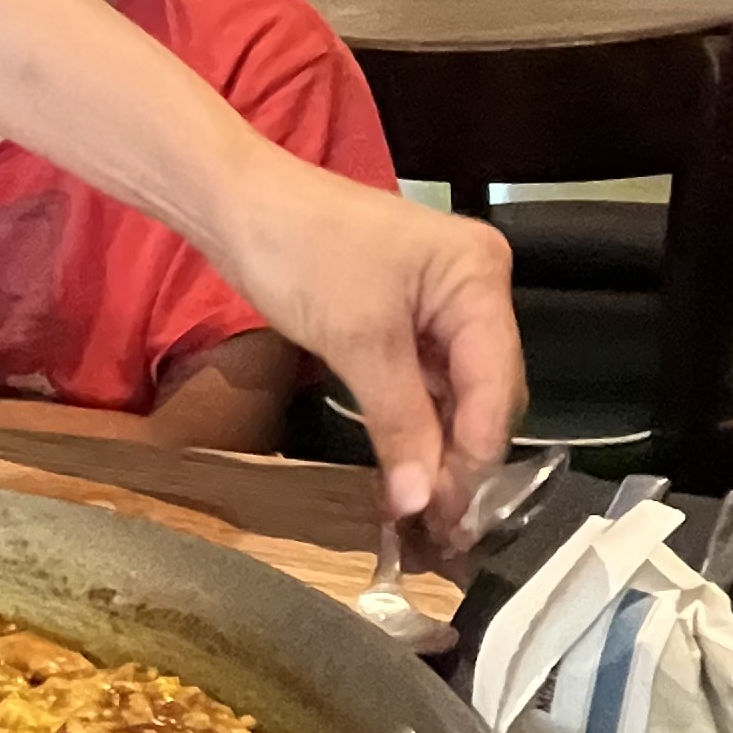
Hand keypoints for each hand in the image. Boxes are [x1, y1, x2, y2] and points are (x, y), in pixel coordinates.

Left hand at [226, 165, 523, 539]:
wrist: (236, 204)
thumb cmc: (300, 251)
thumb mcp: (357, 341)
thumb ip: (399, 424)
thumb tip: (423, 502)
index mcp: (480, 276)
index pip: (496, 383)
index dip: (475, 456)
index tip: (452, 518)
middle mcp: (475, 287)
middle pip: (485, 391)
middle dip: (462, 459)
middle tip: (439, 528)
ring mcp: (441, 302)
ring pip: (456, 393)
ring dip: (438, 450)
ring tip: (423, 513)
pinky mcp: (407, 317)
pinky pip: (425, 382)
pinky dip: (414, 425)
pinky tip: (405, 470)